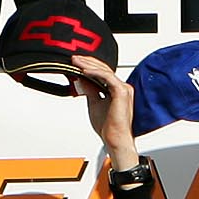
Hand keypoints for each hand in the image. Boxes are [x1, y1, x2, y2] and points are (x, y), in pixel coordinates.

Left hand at [69, 54, 139, 173]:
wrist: (115, 139)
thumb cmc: (108, 127)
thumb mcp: (94, 103)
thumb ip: (89, 90)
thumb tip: (81, 79)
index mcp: (117, 90)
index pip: (103, 72)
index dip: (89, 66)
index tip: (76, 63)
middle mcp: (122, 87)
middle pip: (104, 69)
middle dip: (87, 62)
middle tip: (74, 58)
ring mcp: (123, 89)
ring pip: (105, 71)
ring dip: (89, 65)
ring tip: (76, 62)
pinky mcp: (121, 92)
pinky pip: (107, 77)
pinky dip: (95, 73)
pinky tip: (84, 71)